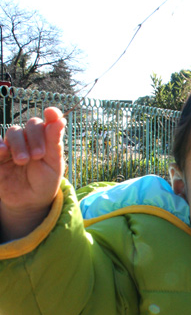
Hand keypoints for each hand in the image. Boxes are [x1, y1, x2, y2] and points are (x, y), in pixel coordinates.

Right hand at [0, 107, 65, 239]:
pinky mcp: (0, 155)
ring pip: (14, 132)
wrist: (29, 201)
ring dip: (19, 144)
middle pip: (31, 125)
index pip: (48, 122)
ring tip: (23, 161)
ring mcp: (14, 145)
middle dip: (35, 137)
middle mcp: (30, 139)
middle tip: (38, 155)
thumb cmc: (44, 182)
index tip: (52, 113)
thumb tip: (60, 119)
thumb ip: (54, 141)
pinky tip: (3, 151)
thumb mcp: (53, 164)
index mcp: (47, 139)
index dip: (51, 115)